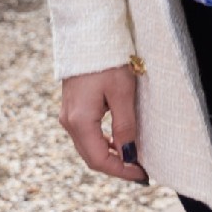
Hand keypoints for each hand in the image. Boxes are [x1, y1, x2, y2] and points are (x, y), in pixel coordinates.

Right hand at [58, 68, 149, 184]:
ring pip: (88, 147)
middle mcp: (69, 122)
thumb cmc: (107, 60)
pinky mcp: (73, 109)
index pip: (99, 160)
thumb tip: (130, 154)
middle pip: (91, 157)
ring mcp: (68, 116)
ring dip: (110, 156)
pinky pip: (87, 135)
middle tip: (140, 171)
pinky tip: (119, 142)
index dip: (121, 171)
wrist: (87, 35)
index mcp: (80, 121)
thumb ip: (125, 125)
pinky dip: (103, 144)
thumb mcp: (122, 92)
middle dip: (116, 167)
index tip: (142, 175)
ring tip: (133, 159)